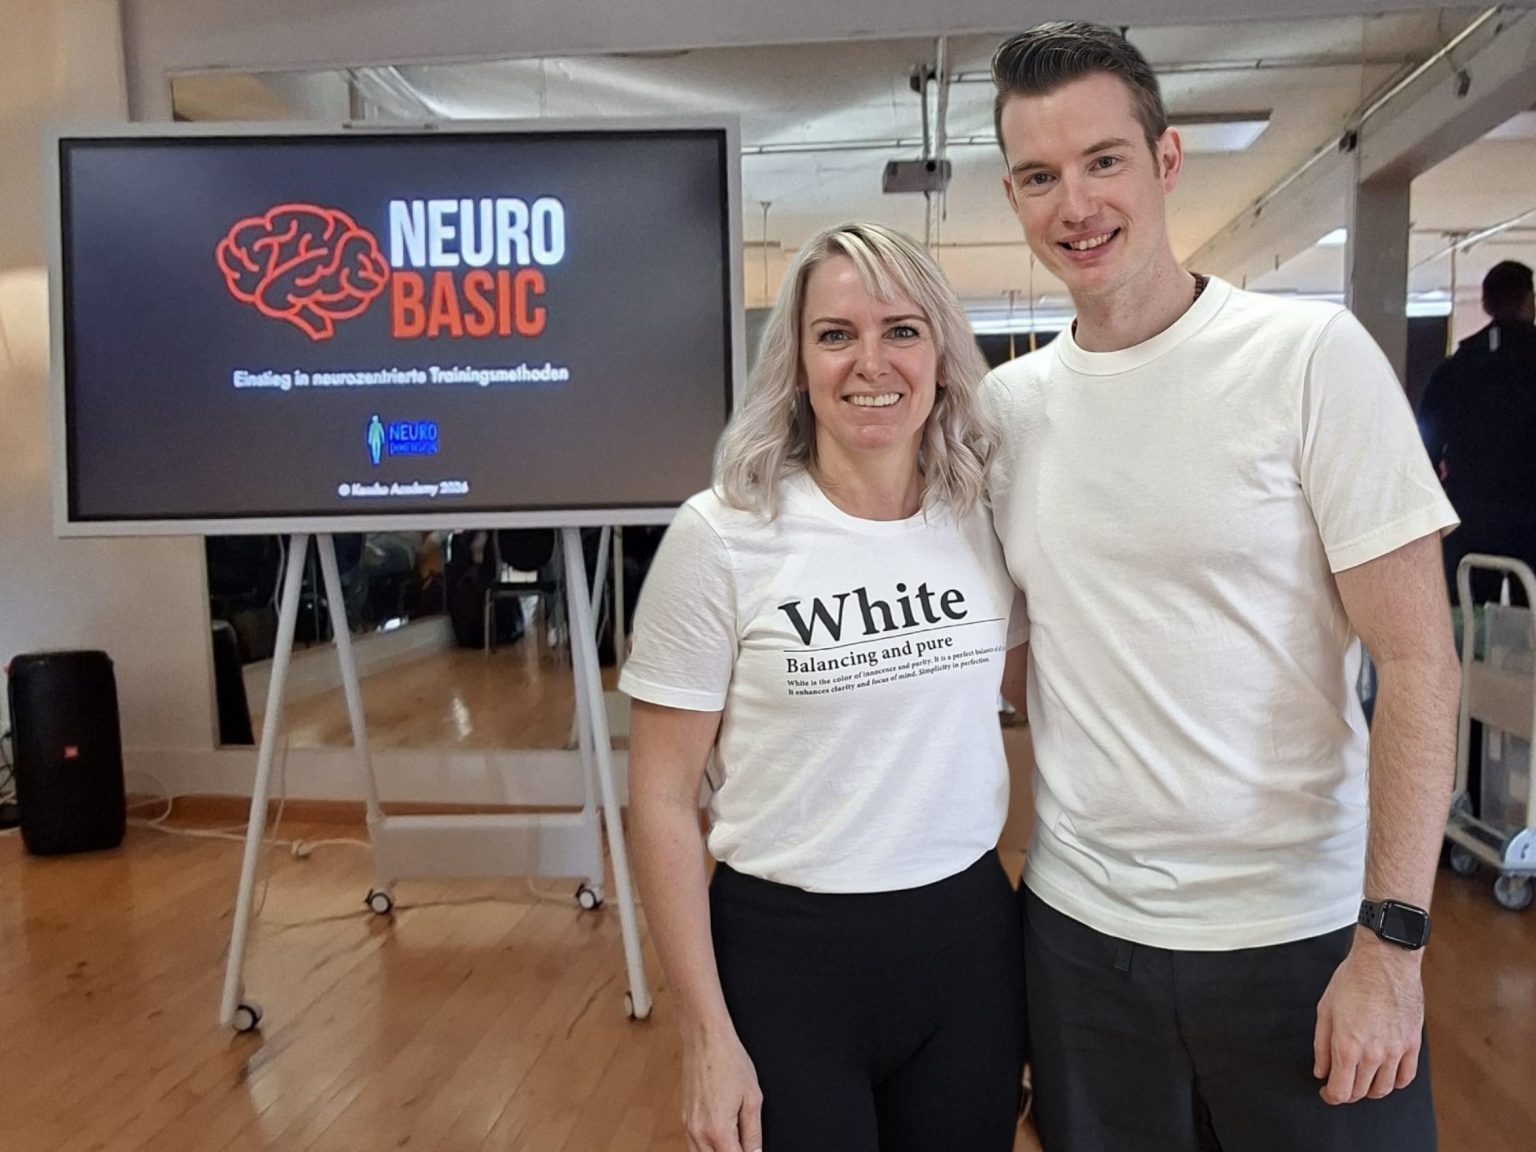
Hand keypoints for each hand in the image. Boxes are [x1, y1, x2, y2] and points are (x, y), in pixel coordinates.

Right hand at [682, 1026, 763, 1151]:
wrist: (705, 1039)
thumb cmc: (729, 1061)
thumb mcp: (753, 1098)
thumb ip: (754, 1133)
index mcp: (718, 1130)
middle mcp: (699, 1132)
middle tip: (745, 1146)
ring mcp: (688, 1126)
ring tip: (735, 1143)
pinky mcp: (684, 1119)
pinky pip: (694, 1146)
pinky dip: (707, 1149)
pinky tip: (721, 1141)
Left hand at [1313, 930, 1424, 1104]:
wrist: (1385, 962)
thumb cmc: (1352, 980)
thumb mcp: (1325, 1010)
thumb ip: (1322, 1045)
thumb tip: (1321, 1071)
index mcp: (1348, 1046)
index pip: (1341, 1091)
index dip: (1330, 1096)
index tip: (1325, 1092)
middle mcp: (1374, 1054)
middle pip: (1361, 1092)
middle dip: (1347, 1092)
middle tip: (1340, 1082)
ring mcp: (1396, 1051)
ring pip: (1384, 1089)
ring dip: (1370, 1089)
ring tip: (1361, 1079)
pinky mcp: (1413, 1044)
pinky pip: (1406, 1076)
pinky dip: (1395, 1082)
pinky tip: (1386, 1075)